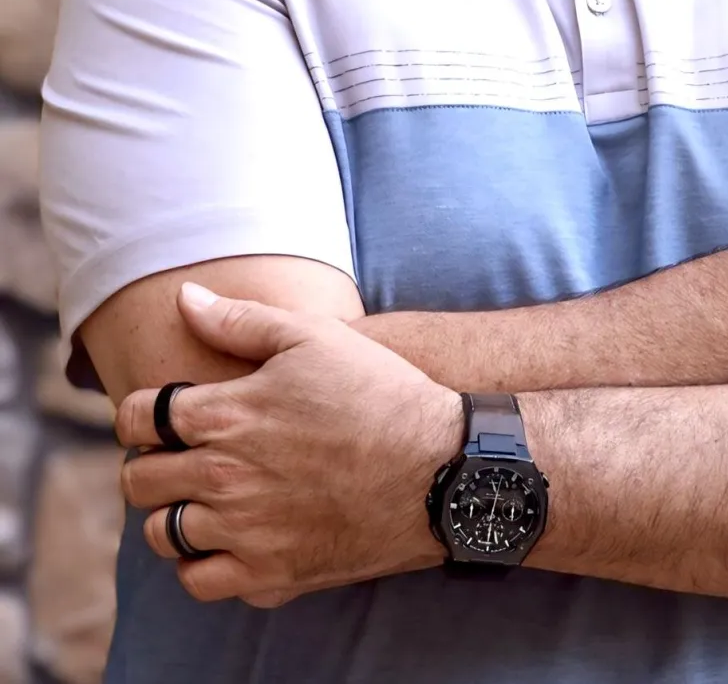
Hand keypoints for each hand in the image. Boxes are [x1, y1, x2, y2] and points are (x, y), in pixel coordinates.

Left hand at [116, 283, 462, 607]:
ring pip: (163, 535)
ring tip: (200, 496)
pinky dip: (202, 562)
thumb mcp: (313, 336)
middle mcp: (223, 478)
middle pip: (139, 480)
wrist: (438, 466)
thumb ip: (239, 319)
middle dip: (147, 462)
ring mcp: (244, 534)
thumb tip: (185, 297)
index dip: (138, 413)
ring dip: (171, 512)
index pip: (137, 419)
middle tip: (177, 455)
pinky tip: (228, 536)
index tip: (158, 414)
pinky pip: (202, 582)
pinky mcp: (271, 576)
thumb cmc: (378, 391)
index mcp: (225, 416)